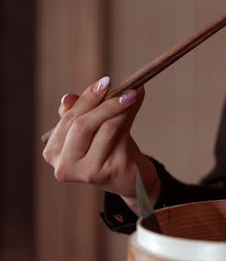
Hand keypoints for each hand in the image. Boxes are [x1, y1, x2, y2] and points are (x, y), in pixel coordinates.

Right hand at [41, 76, 159, 214]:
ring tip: (134, 93)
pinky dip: (130, 114)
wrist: (130, 178)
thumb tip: (68, 97)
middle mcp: (65, 166)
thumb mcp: (91, 130)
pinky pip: (121, 135)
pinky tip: (137, 102)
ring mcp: (87, 172)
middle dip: (103, 103)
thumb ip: (80, 113)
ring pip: (105, 129)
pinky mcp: (111, 171)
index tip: (105, 81)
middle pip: (82, 126)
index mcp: (53, 152)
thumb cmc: (108, 149)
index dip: (86, 99)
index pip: (67, 119)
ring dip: (122, 106)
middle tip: (123, 86)